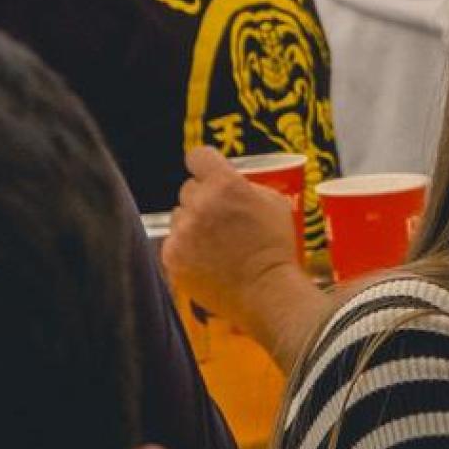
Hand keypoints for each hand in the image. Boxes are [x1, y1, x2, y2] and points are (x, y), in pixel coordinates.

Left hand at [163, 147, 302, 334]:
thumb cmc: (276, 249)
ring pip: (179, 216)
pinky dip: (186, 249)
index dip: (204, 164)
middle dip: (203, 199)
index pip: (198, 156)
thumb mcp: (276, 204)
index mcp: (226, 184)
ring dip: (193, 224)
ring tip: (216, 244)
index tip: (208, 173)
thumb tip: (233, 182)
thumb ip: (248, 186)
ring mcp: (183, 231)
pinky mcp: (172, 255)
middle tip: (222, 219)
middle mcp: (200, 203)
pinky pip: (174, 242)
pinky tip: (207, 260)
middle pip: (188, 188)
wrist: (267, 291)